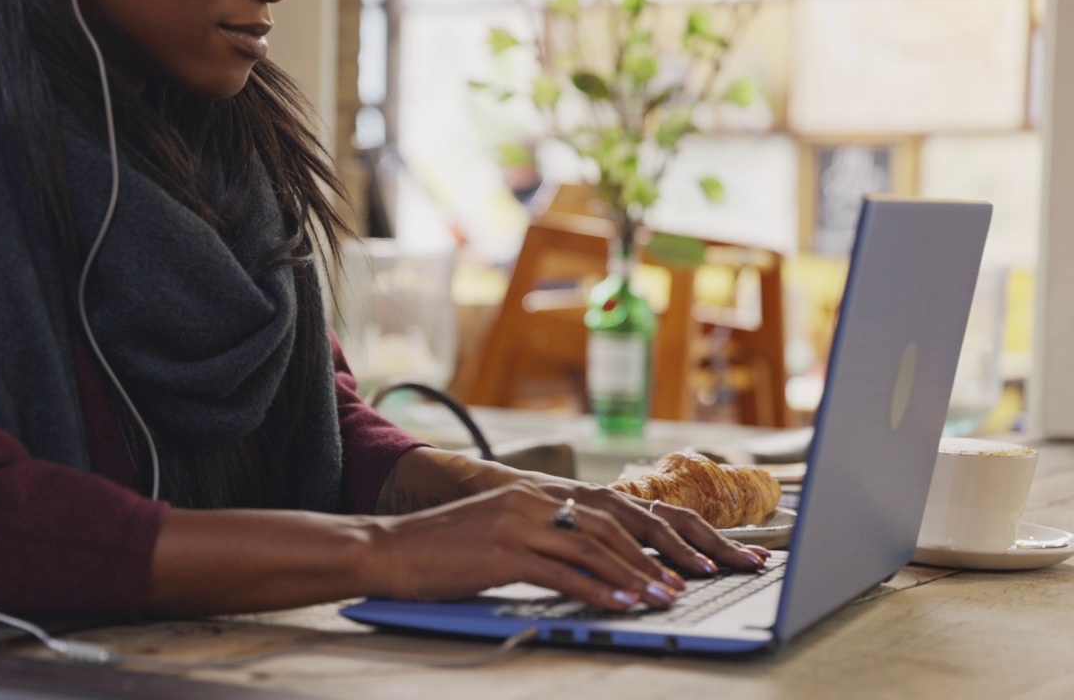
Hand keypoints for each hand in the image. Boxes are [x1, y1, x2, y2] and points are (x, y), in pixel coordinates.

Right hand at [461, 460, 768, 576]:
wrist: (389, 548)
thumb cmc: (448, 546)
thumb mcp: (507, 528)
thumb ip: (552, 533)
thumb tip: (602, 558)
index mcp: (545, 491)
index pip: (624, 506)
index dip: (670, 529)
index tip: (707, 553)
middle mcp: (539, 498)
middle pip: (622, 522)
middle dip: (669, 551)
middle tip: (705, 577)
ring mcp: (520, 521)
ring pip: (598, 546)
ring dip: (640, 575)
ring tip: (671, 598)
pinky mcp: (503, 550)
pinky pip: (563, 572)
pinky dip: (599, 590)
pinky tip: (623, 605)